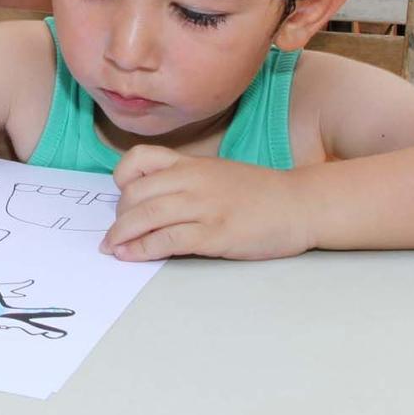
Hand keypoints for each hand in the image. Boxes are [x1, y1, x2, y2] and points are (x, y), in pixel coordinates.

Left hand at [102, 145, 312, 260]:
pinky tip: (131, 256)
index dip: (123, 177)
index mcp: (192, 164)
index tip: (121, 194)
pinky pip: (167, 239)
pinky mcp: (215, 234)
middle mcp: (193, 180)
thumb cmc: (260, 193)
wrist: (301, 204)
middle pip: (137, 193)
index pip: (140, 159)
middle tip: (114, 233)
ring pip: (147, 215)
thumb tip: (151, 199)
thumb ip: (186, 180)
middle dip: (119, 216)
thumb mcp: (217, 173)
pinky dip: (143, 249)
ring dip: (122, 235)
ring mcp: (204, 206)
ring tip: (112, 248)